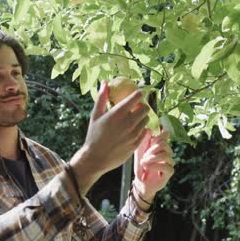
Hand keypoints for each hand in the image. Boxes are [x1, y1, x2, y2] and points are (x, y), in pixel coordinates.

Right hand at [70, 80, 148, 195]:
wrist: (95, 158)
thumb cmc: (93, 135)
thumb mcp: (95, 115)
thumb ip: (102, 98)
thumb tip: (105, 82)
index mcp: (118, 113)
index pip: (136, 97)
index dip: (139, 93)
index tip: (138, 93)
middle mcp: (128, 122)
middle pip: (145, 108)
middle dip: (142, 106)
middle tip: (136, 108)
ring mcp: (133, 134)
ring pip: (146, 120)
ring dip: (142, 117)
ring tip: (134, 119)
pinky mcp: (136, 144)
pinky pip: (145, 132)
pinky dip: (141, 129)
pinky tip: (134, 130)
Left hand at [133, 129, 174, 204]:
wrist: (141, 182)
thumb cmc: (140, 166)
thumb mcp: (139, 152)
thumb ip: (144, 141)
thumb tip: (149, 129)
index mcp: (160, 147)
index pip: (163, 136)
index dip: (156, 138)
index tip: (149, 143)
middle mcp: (167, 153)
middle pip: (164, 144)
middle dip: (152, 150)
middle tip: (144, 157)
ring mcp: (169, 162)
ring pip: (166, 155)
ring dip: (152, 158)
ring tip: (144, 163)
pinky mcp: (170, 172)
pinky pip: (166, 166)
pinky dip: (155, 166)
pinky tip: (148, 167)